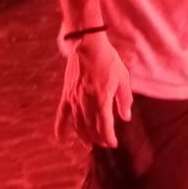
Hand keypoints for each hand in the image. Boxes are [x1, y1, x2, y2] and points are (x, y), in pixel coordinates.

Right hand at [55, 31, 133, 147]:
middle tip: (104, 143)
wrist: (88, 44)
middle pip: (91, 129)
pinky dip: (60, 128)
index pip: (105, 128)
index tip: (114, 144)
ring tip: (89, 144)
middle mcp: (87, 103)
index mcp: (102, 100)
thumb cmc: (108, 60)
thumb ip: (124, 99)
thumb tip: (126, 117)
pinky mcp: (66, 94)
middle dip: (99, 139)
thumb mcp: (123, 78)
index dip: (109, 138)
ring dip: (84, 137)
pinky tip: (61, 139)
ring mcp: (75, 100)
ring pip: (78, 126)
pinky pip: (62, 115)